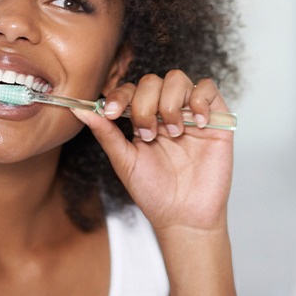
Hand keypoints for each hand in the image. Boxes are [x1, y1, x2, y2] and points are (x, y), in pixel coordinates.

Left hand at [71, 70, 234, 232]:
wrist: (184, 217)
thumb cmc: (154, 192)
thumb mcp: (124, 161)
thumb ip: (105, 132)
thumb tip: (79, 110)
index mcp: (143, 118)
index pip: (131, 89)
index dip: (120, 95)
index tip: (112, 113)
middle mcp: (166, 110)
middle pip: (153, 80)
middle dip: (145, 104)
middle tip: (148, 134)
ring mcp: (190, 112)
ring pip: (178, 79)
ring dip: (170, 103)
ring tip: (172, 132)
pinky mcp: (216, 117)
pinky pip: (208, 88)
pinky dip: (199, 100)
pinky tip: (196, 124)